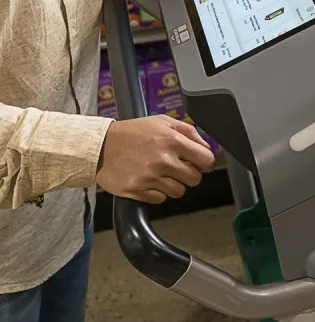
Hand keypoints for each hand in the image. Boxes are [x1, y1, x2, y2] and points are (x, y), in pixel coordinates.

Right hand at [96, 116, 214, 202]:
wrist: (100, 146)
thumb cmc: (131, 132)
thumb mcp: (162, 122)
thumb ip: (188, 131)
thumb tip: (205, 146)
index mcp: (173, 141)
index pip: (206, 160)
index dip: (206, 162)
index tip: (201, 163)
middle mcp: (164, 160)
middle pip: (195, 179)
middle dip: (190, 174)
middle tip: (179, 168)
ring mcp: (151, 177)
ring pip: (179, 191)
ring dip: (174, 184)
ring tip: (162, 173)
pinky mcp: (138, 191)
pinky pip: (160, 199)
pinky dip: (157, 192)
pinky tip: (149, 180)